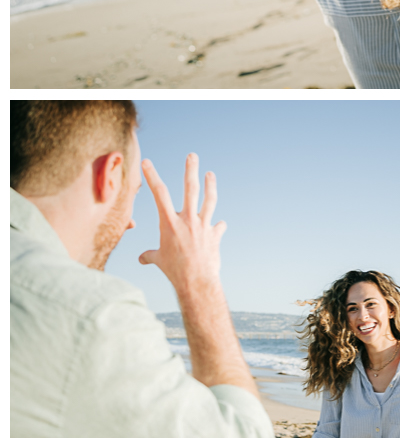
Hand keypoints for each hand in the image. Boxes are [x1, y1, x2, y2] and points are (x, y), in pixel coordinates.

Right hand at [139, 154, 226, 293]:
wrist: (196, 282)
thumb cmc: (174, 271)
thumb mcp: (159, 261)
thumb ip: (150, 256)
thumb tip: (141, 259)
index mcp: (169, 223)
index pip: (159, 194)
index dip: (152, 176)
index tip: (147, 162)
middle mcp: (187, 220)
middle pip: (190, 189)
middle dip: (190, 170)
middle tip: (192, 155)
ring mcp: (203, 225)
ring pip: (209, 200)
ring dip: (210, 185)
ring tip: (210, 174)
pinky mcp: (214, 234)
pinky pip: (218, 227)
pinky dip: (218, 226)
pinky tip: (219, 224)